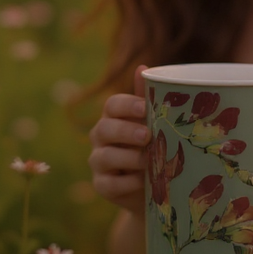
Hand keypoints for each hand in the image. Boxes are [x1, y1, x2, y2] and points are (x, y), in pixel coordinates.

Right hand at [88, 65, 150, 214]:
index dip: (126, 105)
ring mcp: (98, 161)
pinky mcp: (101, 185)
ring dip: (128, 158)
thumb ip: (148, 99)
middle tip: (147, 136)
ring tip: (149, 161)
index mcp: (113, 117)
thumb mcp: (154, 123)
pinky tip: (142, 181)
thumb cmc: (153, 145)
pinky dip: (126, 183)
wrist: (153, 184)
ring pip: (104, 156)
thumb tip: (143, 68)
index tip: (144, 108)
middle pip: (104, 128)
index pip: (112, 105)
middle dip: (125, 131)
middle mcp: (100, 136)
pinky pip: (108, 184)